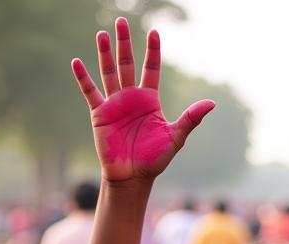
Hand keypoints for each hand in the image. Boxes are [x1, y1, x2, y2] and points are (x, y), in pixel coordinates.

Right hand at [71, 19, 213, 182]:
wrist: (133, 177)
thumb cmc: (154, 160)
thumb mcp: (175, 137)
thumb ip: (191, 118)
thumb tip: (212, 103)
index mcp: (149, 100)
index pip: (151, 68)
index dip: (152, 51)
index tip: (154, 32)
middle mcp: (131, 98)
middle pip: (127, 64)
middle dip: (124, 43)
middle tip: (122, 21)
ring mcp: (114, 104)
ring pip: (109, 72)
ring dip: (105, 53)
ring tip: (102, 34)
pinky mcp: (100, 114)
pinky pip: (90, 92)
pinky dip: (83, 78)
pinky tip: (77, 62)